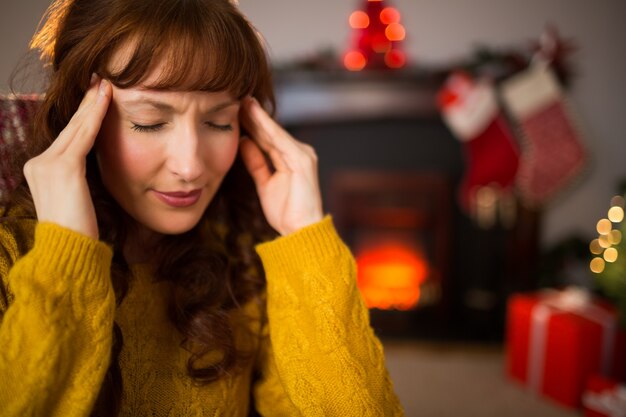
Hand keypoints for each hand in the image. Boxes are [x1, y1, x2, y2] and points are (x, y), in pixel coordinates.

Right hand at [23, 76, 111, 238]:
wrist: (68, 253)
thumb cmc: (80, 232)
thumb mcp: (79, 198)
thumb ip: (80, 178)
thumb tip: (94, 168)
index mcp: (41, 170)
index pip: (68, 137)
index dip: (83, 116)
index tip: (96, 96)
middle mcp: (39, 163)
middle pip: (71, 127)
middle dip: (87, 103)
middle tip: (101, 80)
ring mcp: (47, 164)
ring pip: (77, 128)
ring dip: (93, 104)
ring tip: (106, 83)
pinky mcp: (62, 168)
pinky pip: (84, 136)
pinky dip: (96, 115)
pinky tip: (105, 99)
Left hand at [239, 97, 323, 235]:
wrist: (301, 232)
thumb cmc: (286, 213)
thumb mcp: (265, 183)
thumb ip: (256, 162)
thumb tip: (244, 141)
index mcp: (292, 159)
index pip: (268, 138)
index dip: (251, 124)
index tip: (235, 110)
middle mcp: (299, 153)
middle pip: (271, 132)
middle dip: (253, 116)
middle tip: (235, 98)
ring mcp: (303, 155)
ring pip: (274, 132)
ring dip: (258, 117)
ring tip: (242, 101)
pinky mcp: (302, 160)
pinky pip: (280, 141)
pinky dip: (267, 128)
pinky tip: (254, 116)